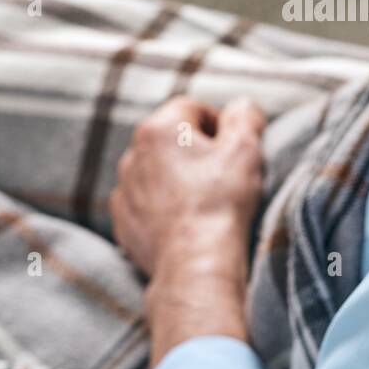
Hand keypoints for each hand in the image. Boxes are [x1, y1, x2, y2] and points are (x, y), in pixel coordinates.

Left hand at [108, 96, 265, 277]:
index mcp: (159, 129)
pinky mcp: (123, 221)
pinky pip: (144, 203)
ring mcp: (124, 189)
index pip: (193, 109)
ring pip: (156, 171)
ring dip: (177, 179)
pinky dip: (162, 208)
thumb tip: (242, 107)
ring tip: (204, 201)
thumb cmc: (221, 201)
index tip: (233, 150)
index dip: (218, 125)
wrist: (195, 261)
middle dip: (196, 152)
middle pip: (171, 140)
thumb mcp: (246, 149)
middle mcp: (133, 154)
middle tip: (223, 176)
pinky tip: (185, 222)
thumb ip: (245, 117)